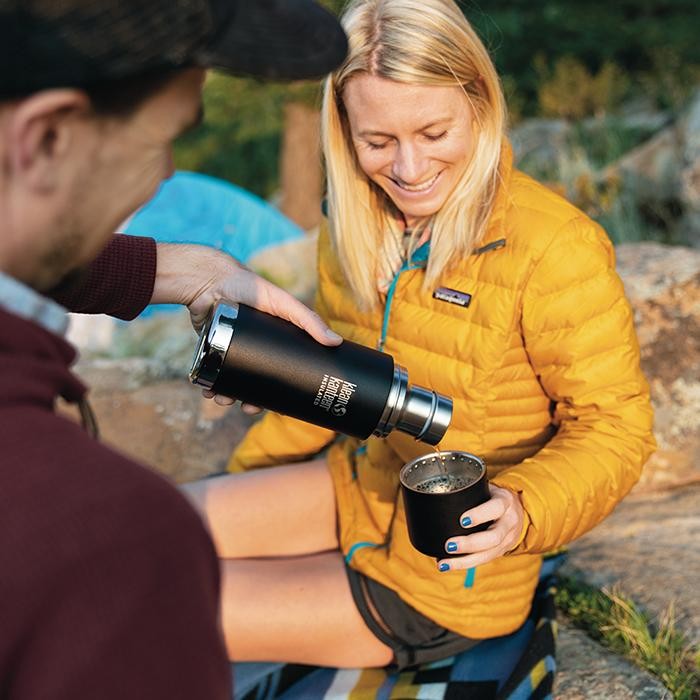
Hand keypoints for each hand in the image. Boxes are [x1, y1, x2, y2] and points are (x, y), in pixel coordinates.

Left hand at [151, 243, 342, 408]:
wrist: (210, 280)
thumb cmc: (250, 287)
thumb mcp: (284, 304)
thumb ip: (309, 321)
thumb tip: (336, 342)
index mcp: (272, 342)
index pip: (280, 371)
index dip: (279, 390)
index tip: (278, 406)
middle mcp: (252, 348)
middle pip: (253, 382)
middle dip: (250, 399)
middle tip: (247, 408)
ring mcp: (230, 349)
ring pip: (231, 381)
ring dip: (228, 396)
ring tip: (223, 400)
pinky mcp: (210, 348)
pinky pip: (211, 373)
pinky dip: (210, 385)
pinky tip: (209, 392)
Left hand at [436, 484, 523, 571]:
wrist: (519, 509)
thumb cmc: (494, 496)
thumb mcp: (487, 488)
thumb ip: (470, 492)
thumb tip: (438, 495)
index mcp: (505, 501)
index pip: (495, 508)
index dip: (479, 515)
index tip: (462, 520)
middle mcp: (509, 521)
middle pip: (493, 537)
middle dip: (470, 544)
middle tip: (449, 545)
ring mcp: (507, 539)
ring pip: (489, 554)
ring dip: (465, 561)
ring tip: (444, 563)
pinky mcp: (502, 551)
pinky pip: (484, 560)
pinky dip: (465, 564)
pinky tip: (449, 564)